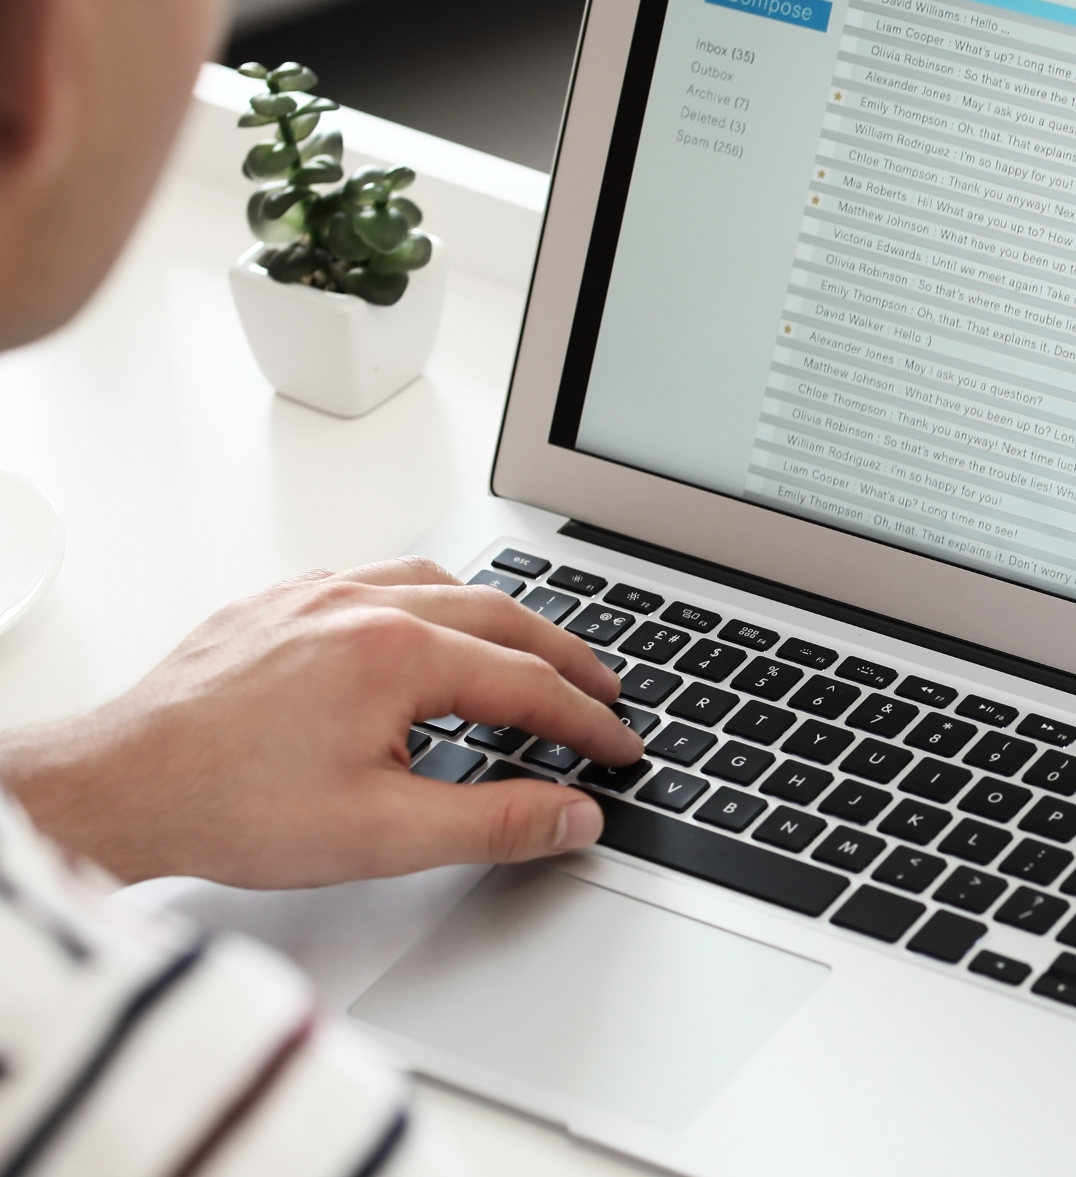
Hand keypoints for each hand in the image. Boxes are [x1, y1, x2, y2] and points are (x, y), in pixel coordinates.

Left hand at [0, 558, 644, 887]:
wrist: (116, 787)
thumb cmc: (226, 806)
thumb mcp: (384, 835)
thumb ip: (497, 823)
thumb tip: (573, 815)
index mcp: (398, 653)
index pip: (528, 684)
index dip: (588, 723)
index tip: (619, 749)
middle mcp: (362, 605)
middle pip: (502, 618)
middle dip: (565, 659)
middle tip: (603, 695)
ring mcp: (317, 596)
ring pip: (443, 585)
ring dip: (502, 621)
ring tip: (532, 657)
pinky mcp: (279, 603)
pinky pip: (380, 578)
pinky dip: (432, 603)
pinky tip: (428, 632)